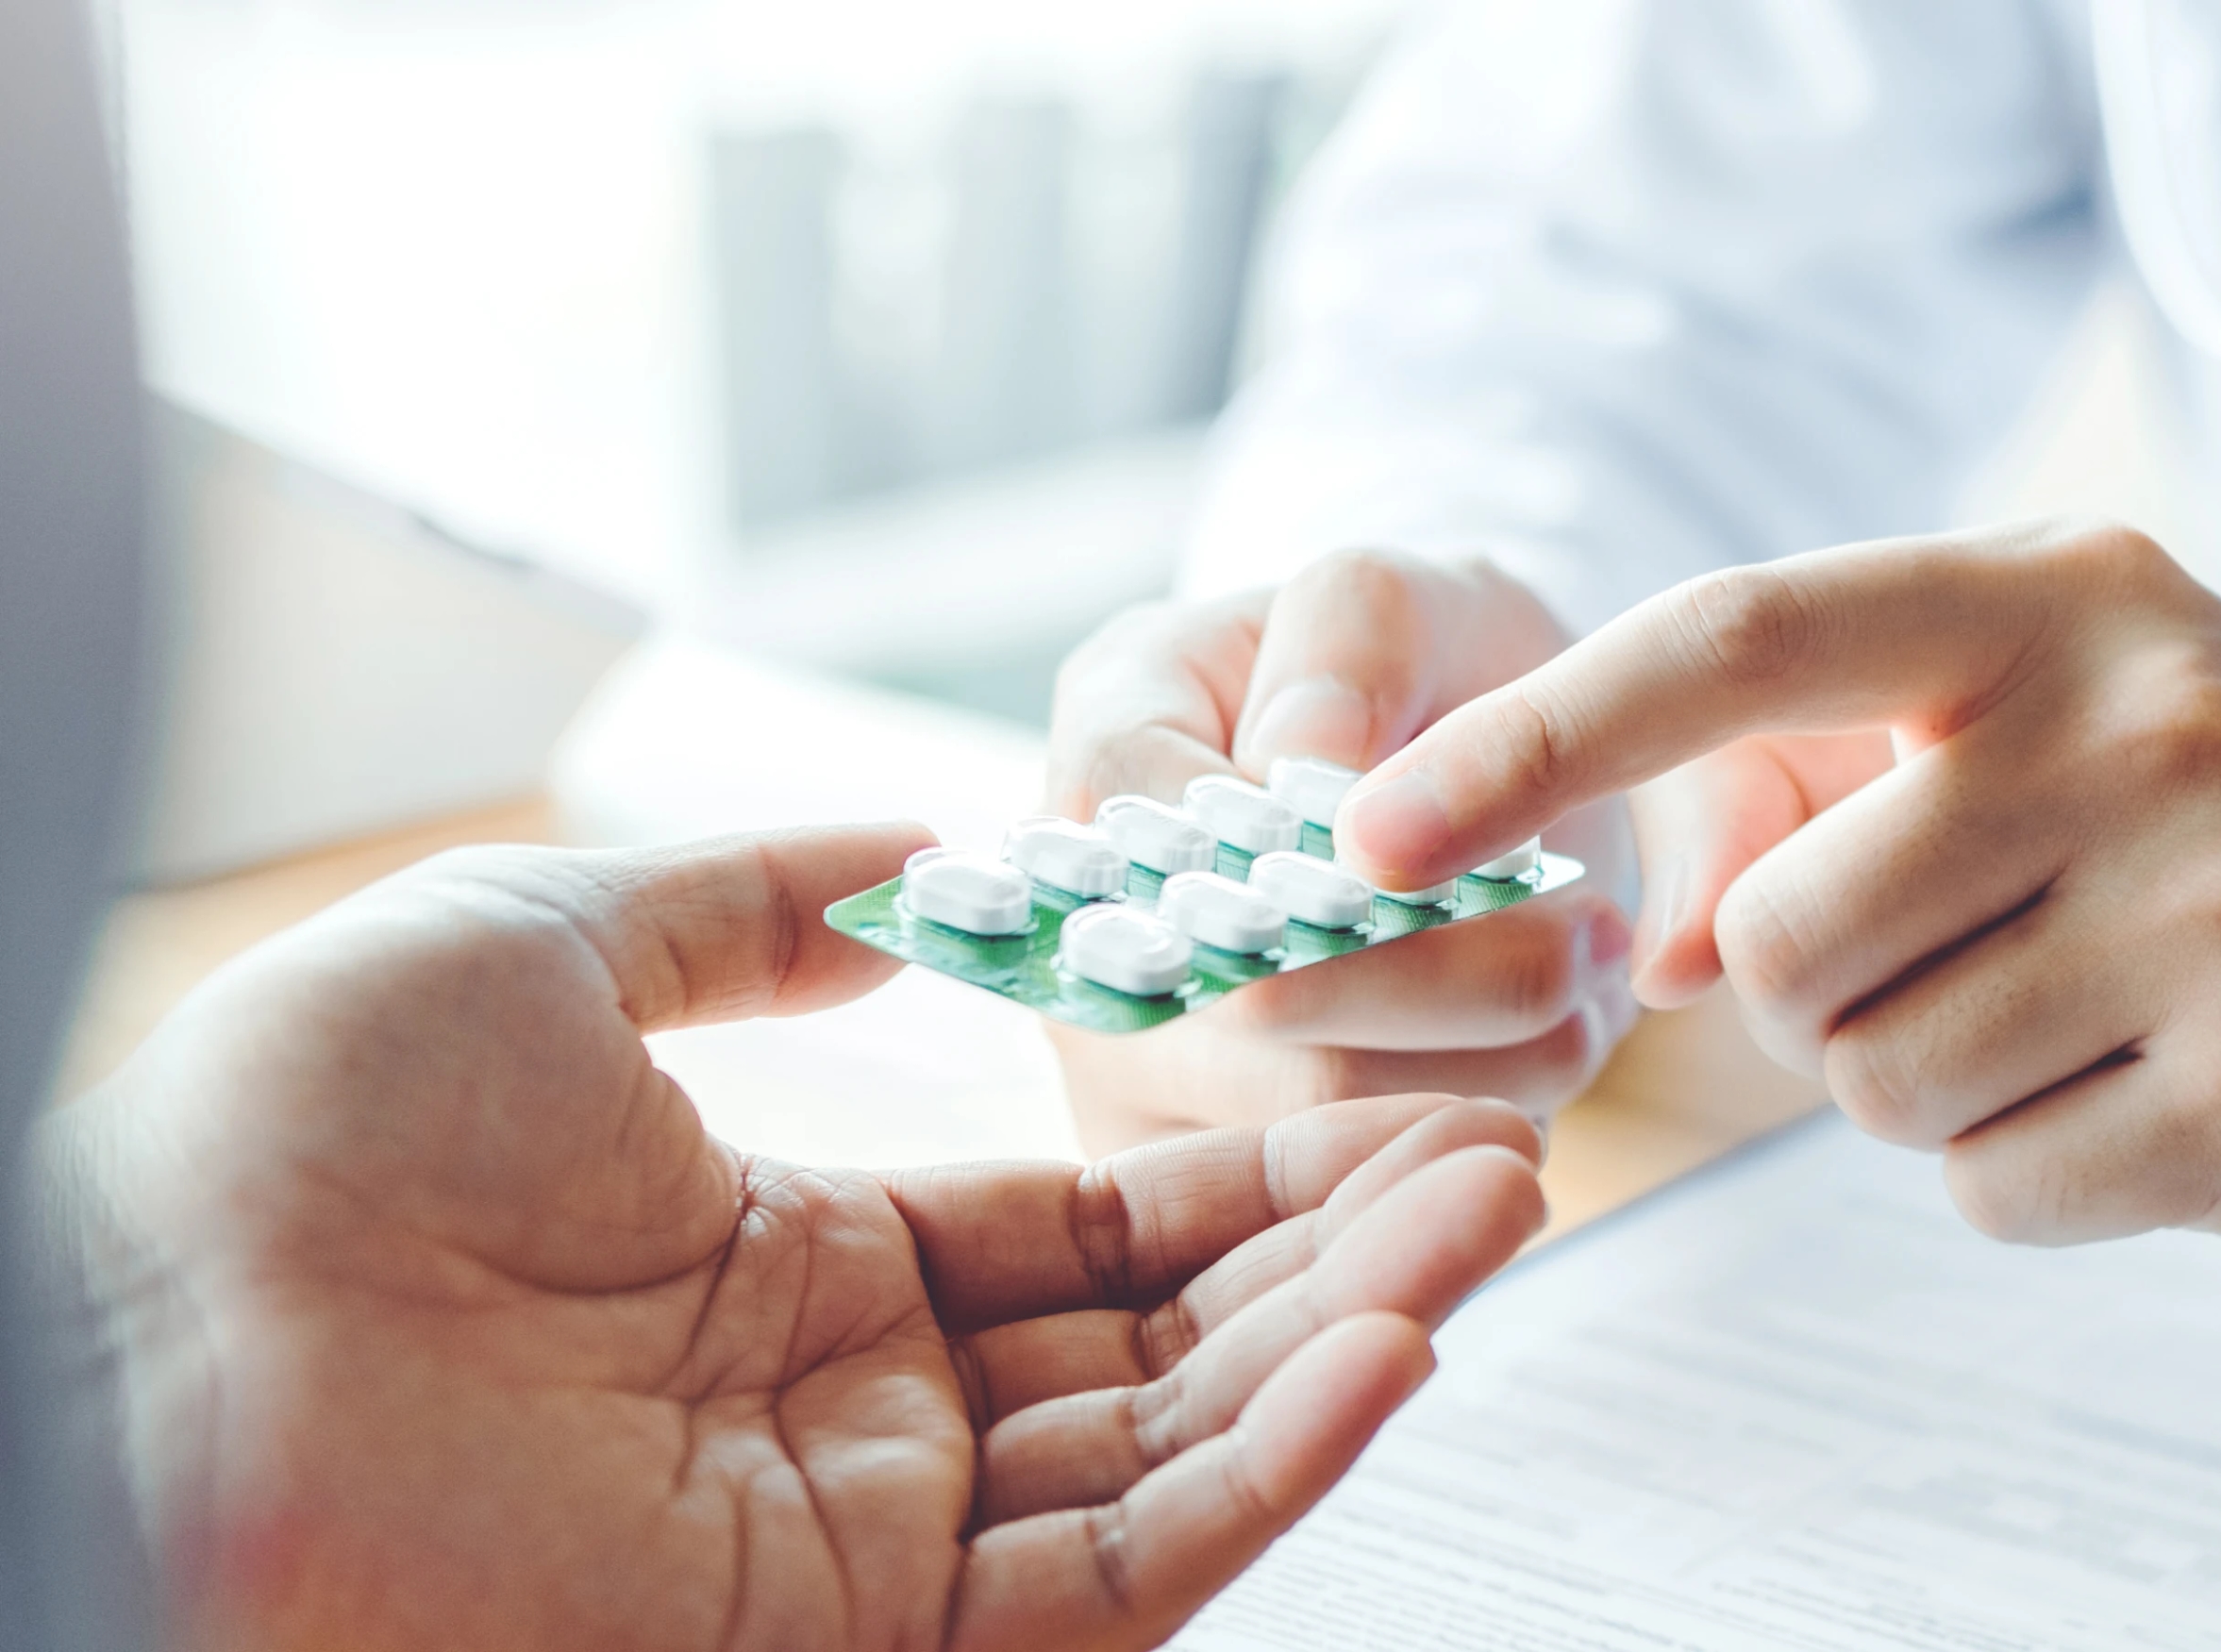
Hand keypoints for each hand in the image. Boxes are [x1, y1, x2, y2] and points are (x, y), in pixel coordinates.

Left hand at [47, 826, 1548, 1649]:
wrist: (140, 1345)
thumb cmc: (288, 1141)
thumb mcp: (538, 952)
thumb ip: (749, 905)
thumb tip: (926, 849)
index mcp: (791, 1273)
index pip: (1088, 1228)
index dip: (1249, 1165)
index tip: (1395, 1091)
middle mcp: (851, 1422)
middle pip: (1166, 1343)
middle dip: (1341, 1251)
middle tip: (1507, 1154)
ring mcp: (860, 1546)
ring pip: (1170, 1456)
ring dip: (1345, 1341)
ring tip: (1493, 1214)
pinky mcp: (861, 1643)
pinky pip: (1112, 1571)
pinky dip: (1263, 1474)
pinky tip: (1384, 1354)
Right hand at [1045, 550, 1637, 1148]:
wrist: (1463, 767)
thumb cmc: (1415, 665)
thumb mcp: (1396, 593)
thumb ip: (1346, 645)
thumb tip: (1301, 769)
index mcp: (1104, 761)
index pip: (1161, 832)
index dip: (1310, 863)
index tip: (1449, 856)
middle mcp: (1091, 935)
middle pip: (1252, 1009)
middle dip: (1437, 980)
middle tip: (1584, 939)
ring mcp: (1153, 1071)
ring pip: (1325, 1115)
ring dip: (1488, 1057)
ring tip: (1585, 981)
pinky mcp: (1238, 1165)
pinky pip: (1365, 1180)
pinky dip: (1484, 1118)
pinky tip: (1552, 1050)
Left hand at [1332, 519, 2220, 1302]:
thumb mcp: (2041, 738)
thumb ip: (1818, 795)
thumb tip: (1642, 948)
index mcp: (2065, 593)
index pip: (1740, 636)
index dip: (1534, 739)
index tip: (1366, 835)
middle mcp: (2149, 716)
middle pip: (1785, 939)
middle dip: (1823, 999)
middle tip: (1976, 965)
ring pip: (1875, 1084)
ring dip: (1934, 1091)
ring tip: (2086, 1022)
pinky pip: (1989, 1192)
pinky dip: (2032, 1179)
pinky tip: (2152, 1102)